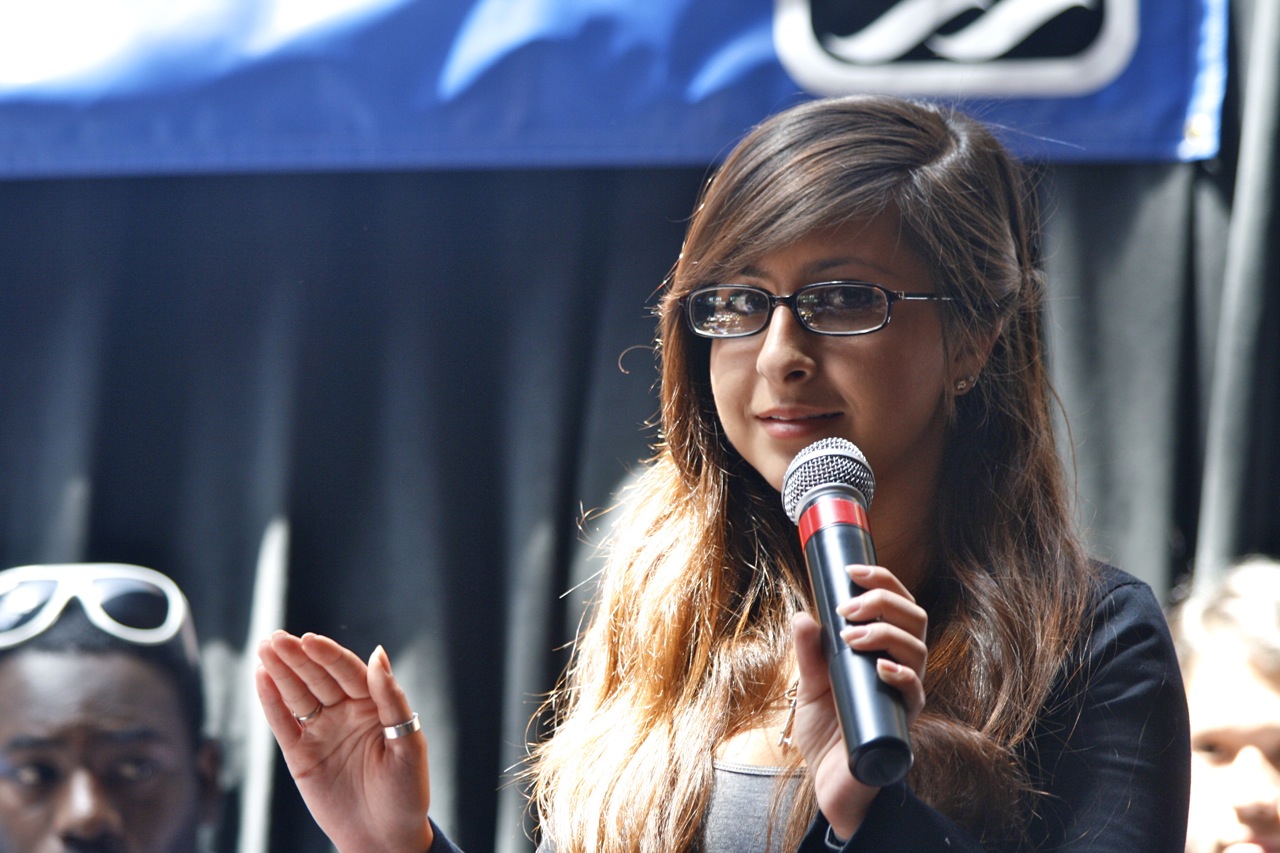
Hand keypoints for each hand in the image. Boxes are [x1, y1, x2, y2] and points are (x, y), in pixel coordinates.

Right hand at [256, 631, 432, 852]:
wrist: (385, 837)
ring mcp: (322, 732)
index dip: (327, 655)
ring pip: (298, 695)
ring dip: (281, 671)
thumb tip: (378, 653)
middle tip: (276, 638)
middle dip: (297, 657)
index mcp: (374, 705)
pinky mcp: (301, 754)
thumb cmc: (406, 791)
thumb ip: (391, 699)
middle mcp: (346, 712)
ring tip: (264, 647)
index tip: (308, 639)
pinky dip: (271, 702)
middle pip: (318, 678)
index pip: (347, 671)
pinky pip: (284, 723)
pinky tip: (261, 677)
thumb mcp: (407, 744)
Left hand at [790, 564, 927, 840]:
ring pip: (919, 648)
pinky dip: (901, 674)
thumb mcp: (809, 687)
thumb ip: (808, 654)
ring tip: (853, 635)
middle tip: (846, 607)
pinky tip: (881, 667)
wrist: (830, 783)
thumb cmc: (827, 733)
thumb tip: (802, 616)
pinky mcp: (903, 722)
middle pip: (914, 618)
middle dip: (883, 601)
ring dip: (886, 632)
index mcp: (883, 651)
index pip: (897, 606)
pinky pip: (915, 692)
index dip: (882, 581)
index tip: (851, 570)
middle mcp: (901, 668)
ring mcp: (905, 694)